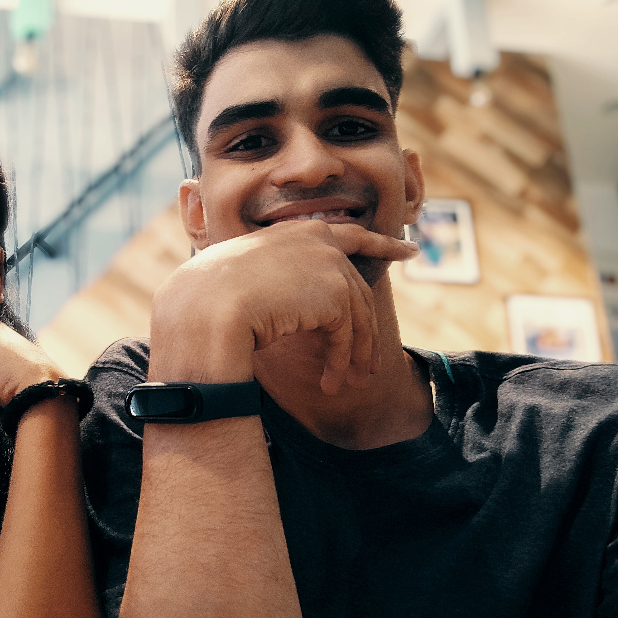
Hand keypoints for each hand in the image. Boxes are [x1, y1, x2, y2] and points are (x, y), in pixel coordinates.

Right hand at [150, 220, 417, 394]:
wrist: (210, 305)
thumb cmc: (209, 297)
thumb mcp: (243, 278)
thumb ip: (274, 281)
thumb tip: (285, 306)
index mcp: (295, 233)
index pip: (350, 234)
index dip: (382, 243)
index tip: (408, 250)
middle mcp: (318, 241)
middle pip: (358, 289)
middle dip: (367, 329)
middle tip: (368, 363)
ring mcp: (329, 265)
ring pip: (357, 316)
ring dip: (354, 355)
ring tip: (351, 383)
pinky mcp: (335, 294)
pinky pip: (346, 336)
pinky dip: (340, 363)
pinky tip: (329, 384)